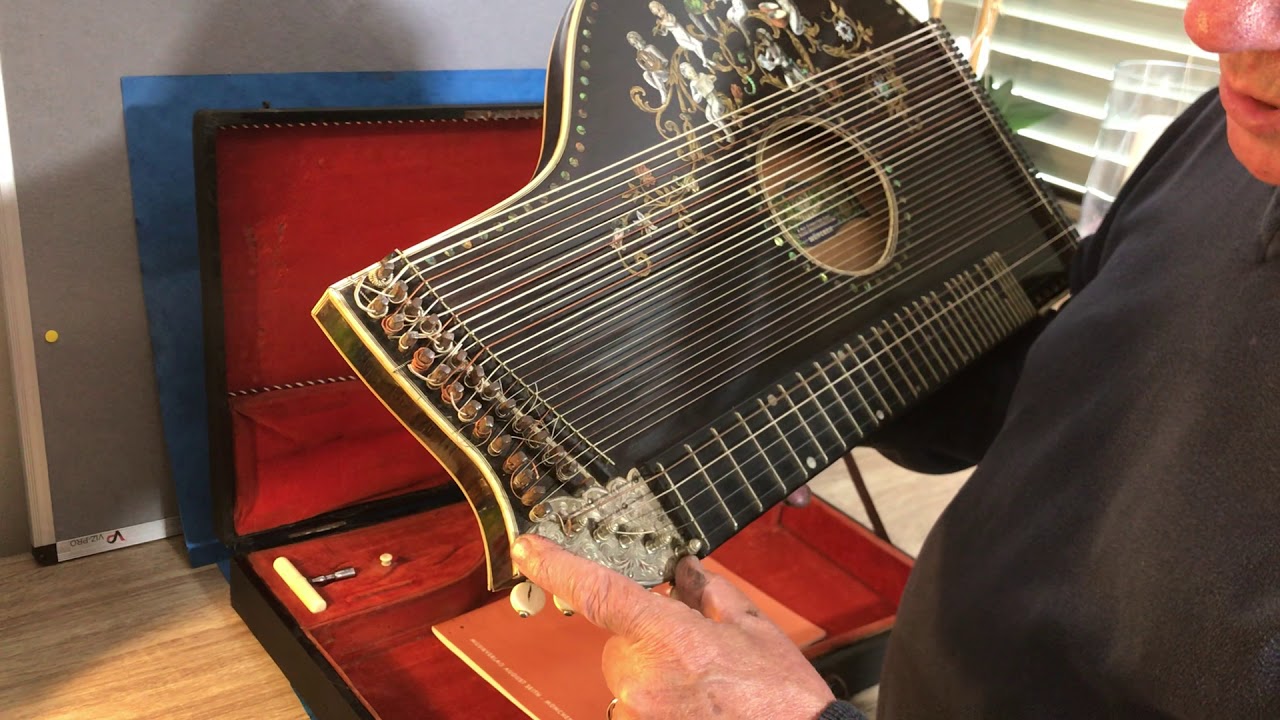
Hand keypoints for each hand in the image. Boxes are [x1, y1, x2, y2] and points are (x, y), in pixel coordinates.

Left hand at [511, 535, 835, 719]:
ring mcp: (638, 714)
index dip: (556, 565)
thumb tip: (683, 570)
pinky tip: (698, 707)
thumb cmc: (781, 699)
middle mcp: (641, 679)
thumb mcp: (751, 627)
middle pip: (620, 645)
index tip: (528, 548)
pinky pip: (639, 711)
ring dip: (658, 679)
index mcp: (666, 636)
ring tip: (707, 691)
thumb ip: (707, 592)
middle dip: (649, 642)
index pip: (597, 591)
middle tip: (698, 655)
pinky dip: (662, 706)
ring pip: (630, 682)